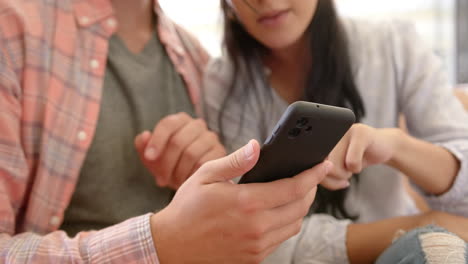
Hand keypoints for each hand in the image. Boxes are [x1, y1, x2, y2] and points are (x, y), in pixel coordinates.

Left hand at [135, 112, 225, 189]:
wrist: (191, 181)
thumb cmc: (169, 166)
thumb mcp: (152, 158)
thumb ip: (143, 146)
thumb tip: (144, 136)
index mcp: (179, 120)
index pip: (168, 124)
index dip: (156, 141)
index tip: (149, 158)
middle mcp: (197, 125)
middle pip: (178, 141)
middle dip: (166, 163)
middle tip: (161, 179)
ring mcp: (210, 138)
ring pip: (191, 153)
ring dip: (178, 172)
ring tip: (173, 182)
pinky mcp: (220, 152)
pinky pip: (204, 164)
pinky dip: (192, 175)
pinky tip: (187, 181)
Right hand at [150, 140, 332, 263]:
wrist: (171, 246)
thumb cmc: (186, 207)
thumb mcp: (206, 176)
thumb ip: (235, 161)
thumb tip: (257, 146)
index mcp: (246, 202)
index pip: (293, 187)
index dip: (312, 174)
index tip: (323, 164)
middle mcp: (256, 227)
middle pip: (300, 207)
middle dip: (311, 189)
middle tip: (311, 176)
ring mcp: (256, 245)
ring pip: (294, 225)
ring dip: (301, 207)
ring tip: (297, 192)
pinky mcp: (253, 258)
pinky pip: (281, 239)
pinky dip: (287, 223)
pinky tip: (279, 212)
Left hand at [321, 124, 400, 189]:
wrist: (384, 147)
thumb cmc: (356, 159)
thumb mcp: (336, 167)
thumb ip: (322, 170)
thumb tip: (317, 174)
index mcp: (318, 139)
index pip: (310, 164)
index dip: (321, 176)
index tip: (333, 177)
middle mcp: (328, 132)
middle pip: (322, 168)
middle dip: (335, 178)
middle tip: (346, 172)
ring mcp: (344, 130)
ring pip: (335, 167)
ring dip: (346, 174)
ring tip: (351, 164)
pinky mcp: (360, 133)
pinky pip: (352, 162)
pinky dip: (357, 168)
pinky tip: (361, 160)